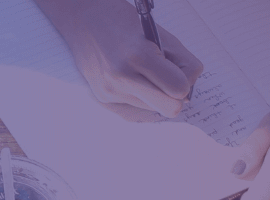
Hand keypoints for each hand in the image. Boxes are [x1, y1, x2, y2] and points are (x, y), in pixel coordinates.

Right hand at [34, 0, 203, 121]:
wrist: (82, 20)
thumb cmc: (125, 22)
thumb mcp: (160, 35)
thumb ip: (182, 62)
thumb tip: (187, 92)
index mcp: (138, 57)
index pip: (179, 89)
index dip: (185, 81)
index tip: (180, 71)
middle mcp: (121, 78)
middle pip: (169, 109)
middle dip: (174, 96)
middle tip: (169, 80)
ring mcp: (110, 91)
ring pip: (153, 110)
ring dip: (154, 94)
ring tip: (142, 72)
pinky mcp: (102, 97)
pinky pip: (135, 109)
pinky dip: (140, 96)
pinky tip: (131, 79)